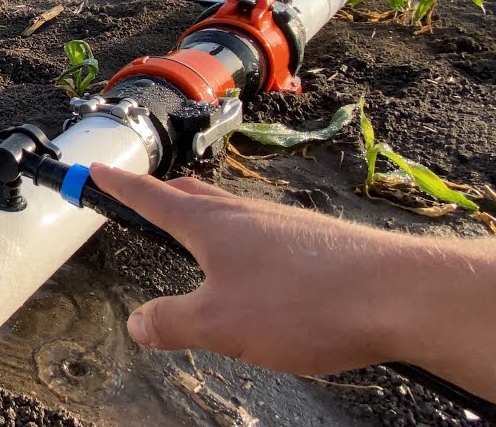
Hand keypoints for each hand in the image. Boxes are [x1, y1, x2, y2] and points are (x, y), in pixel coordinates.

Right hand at [89, 164, 404, 374]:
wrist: (399, 296)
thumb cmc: (304, 304)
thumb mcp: (219, 325)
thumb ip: (172, 323)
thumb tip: (138, 323)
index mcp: (210, 225)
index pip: (152, 198)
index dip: (120, 186)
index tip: (96, 170)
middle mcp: (246, 214)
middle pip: (193, 197)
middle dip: (162, 196)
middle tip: (140, 197)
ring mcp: (284, 225)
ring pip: (232, 216)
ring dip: (206, 220)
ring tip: (195, 237)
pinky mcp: (317, 244)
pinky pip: (265, 236)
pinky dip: (244, 244)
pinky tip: (257, 272)